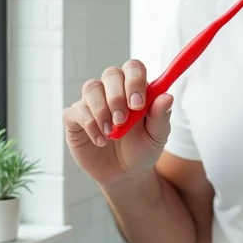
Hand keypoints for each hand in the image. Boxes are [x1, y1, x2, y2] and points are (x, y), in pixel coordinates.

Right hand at [63, 60, 173, 186]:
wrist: (126, 174)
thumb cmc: (143, 148)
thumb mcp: (157, 136)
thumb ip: (161, 116)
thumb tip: (167, 96)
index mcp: (134, 88)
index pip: (133, 68)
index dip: (135, 81)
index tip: (138, 104)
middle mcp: (112, 90)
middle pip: (111, 74)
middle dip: (117, 96)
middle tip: (123, 120)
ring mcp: (92, 103)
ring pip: (91, 88)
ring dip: (102, 110)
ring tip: (112, 133)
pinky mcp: (75, 119)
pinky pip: (75, 111)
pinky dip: (89, 125)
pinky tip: (101, 141)